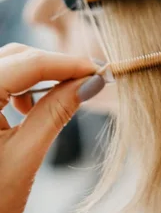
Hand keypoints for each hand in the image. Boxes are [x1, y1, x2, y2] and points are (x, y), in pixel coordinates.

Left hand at [0, 44, 104, 212]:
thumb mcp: (25, 156)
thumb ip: (56, 113)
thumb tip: (91, 84)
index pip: (29, 63)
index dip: (68, 64)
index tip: (99, 71)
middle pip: (18, 56)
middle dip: (55, 66)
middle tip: (89, 80)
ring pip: (9, 64)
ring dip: (39, 75)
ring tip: (64, 95)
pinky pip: (0, 80)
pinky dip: (22, 86)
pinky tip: (31, 108)